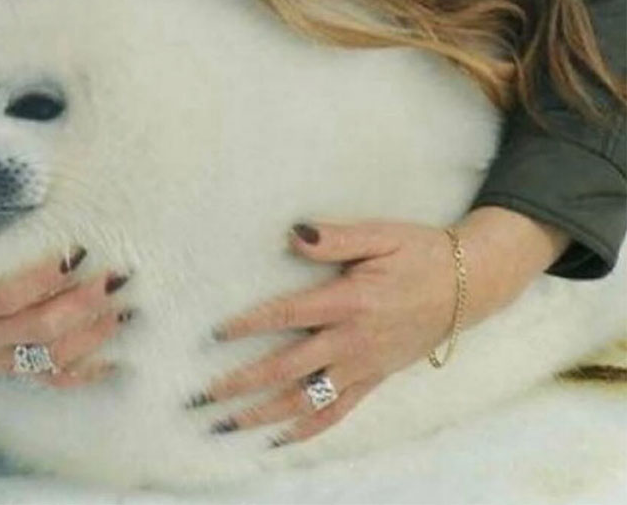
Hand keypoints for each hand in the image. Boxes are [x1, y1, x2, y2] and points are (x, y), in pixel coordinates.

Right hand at [0, 242, 133, 388]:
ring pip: (49, 357)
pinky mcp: (5, 366)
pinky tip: (111, 358)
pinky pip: (47, 378)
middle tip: (111, 276)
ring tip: (122, 308)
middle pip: (36, 328)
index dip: (40, 278)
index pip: (4, 297)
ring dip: (90, 335)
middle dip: (79, 304)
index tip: (73, 253)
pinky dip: (82, 372)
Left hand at [187, 208, 568, 446]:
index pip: (286, 315)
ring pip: (307, 400)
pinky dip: (308, 429)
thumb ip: (334, 239)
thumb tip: (293, 234)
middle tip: (203, 397)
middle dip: (242, 384)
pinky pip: (338, 412)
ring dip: (264, 415)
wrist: (471, 285)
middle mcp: (353, 342)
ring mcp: (364, 366)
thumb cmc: (419, 252)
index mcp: (350, 301)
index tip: (213, 335)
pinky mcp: (375, 379)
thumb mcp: (379, 235)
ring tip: (226, 425)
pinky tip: (280, 439)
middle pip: (287, 369)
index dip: (248, 325)